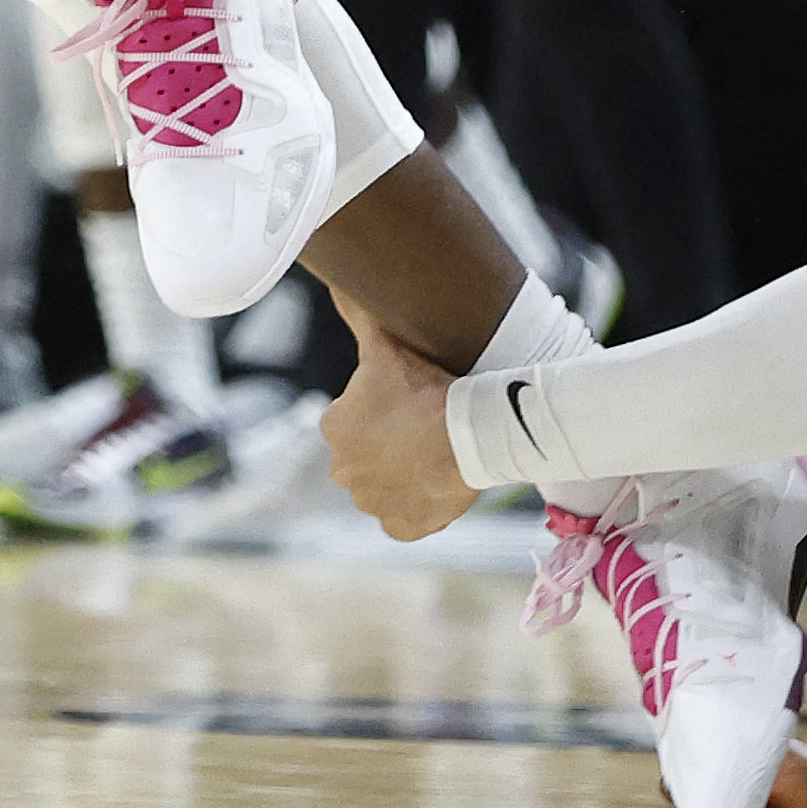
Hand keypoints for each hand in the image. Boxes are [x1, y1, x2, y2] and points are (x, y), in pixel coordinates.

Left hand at [319, 293, 481, 538]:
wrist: (471, 431)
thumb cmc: (427, 384)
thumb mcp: (386, 344)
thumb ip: (357, 314)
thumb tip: (335, 280)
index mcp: (335, 428)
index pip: (352, 421)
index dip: (381, 411)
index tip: (409, 402)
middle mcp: (344, 470)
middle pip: (366, 456)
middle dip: (388, 446)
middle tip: (423, 427)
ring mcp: (373, 503)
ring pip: (384, 488)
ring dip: (402, 476)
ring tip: (434, 453)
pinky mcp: (402, 527)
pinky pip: (405, 519)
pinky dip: (418, 507)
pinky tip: (436, 484)